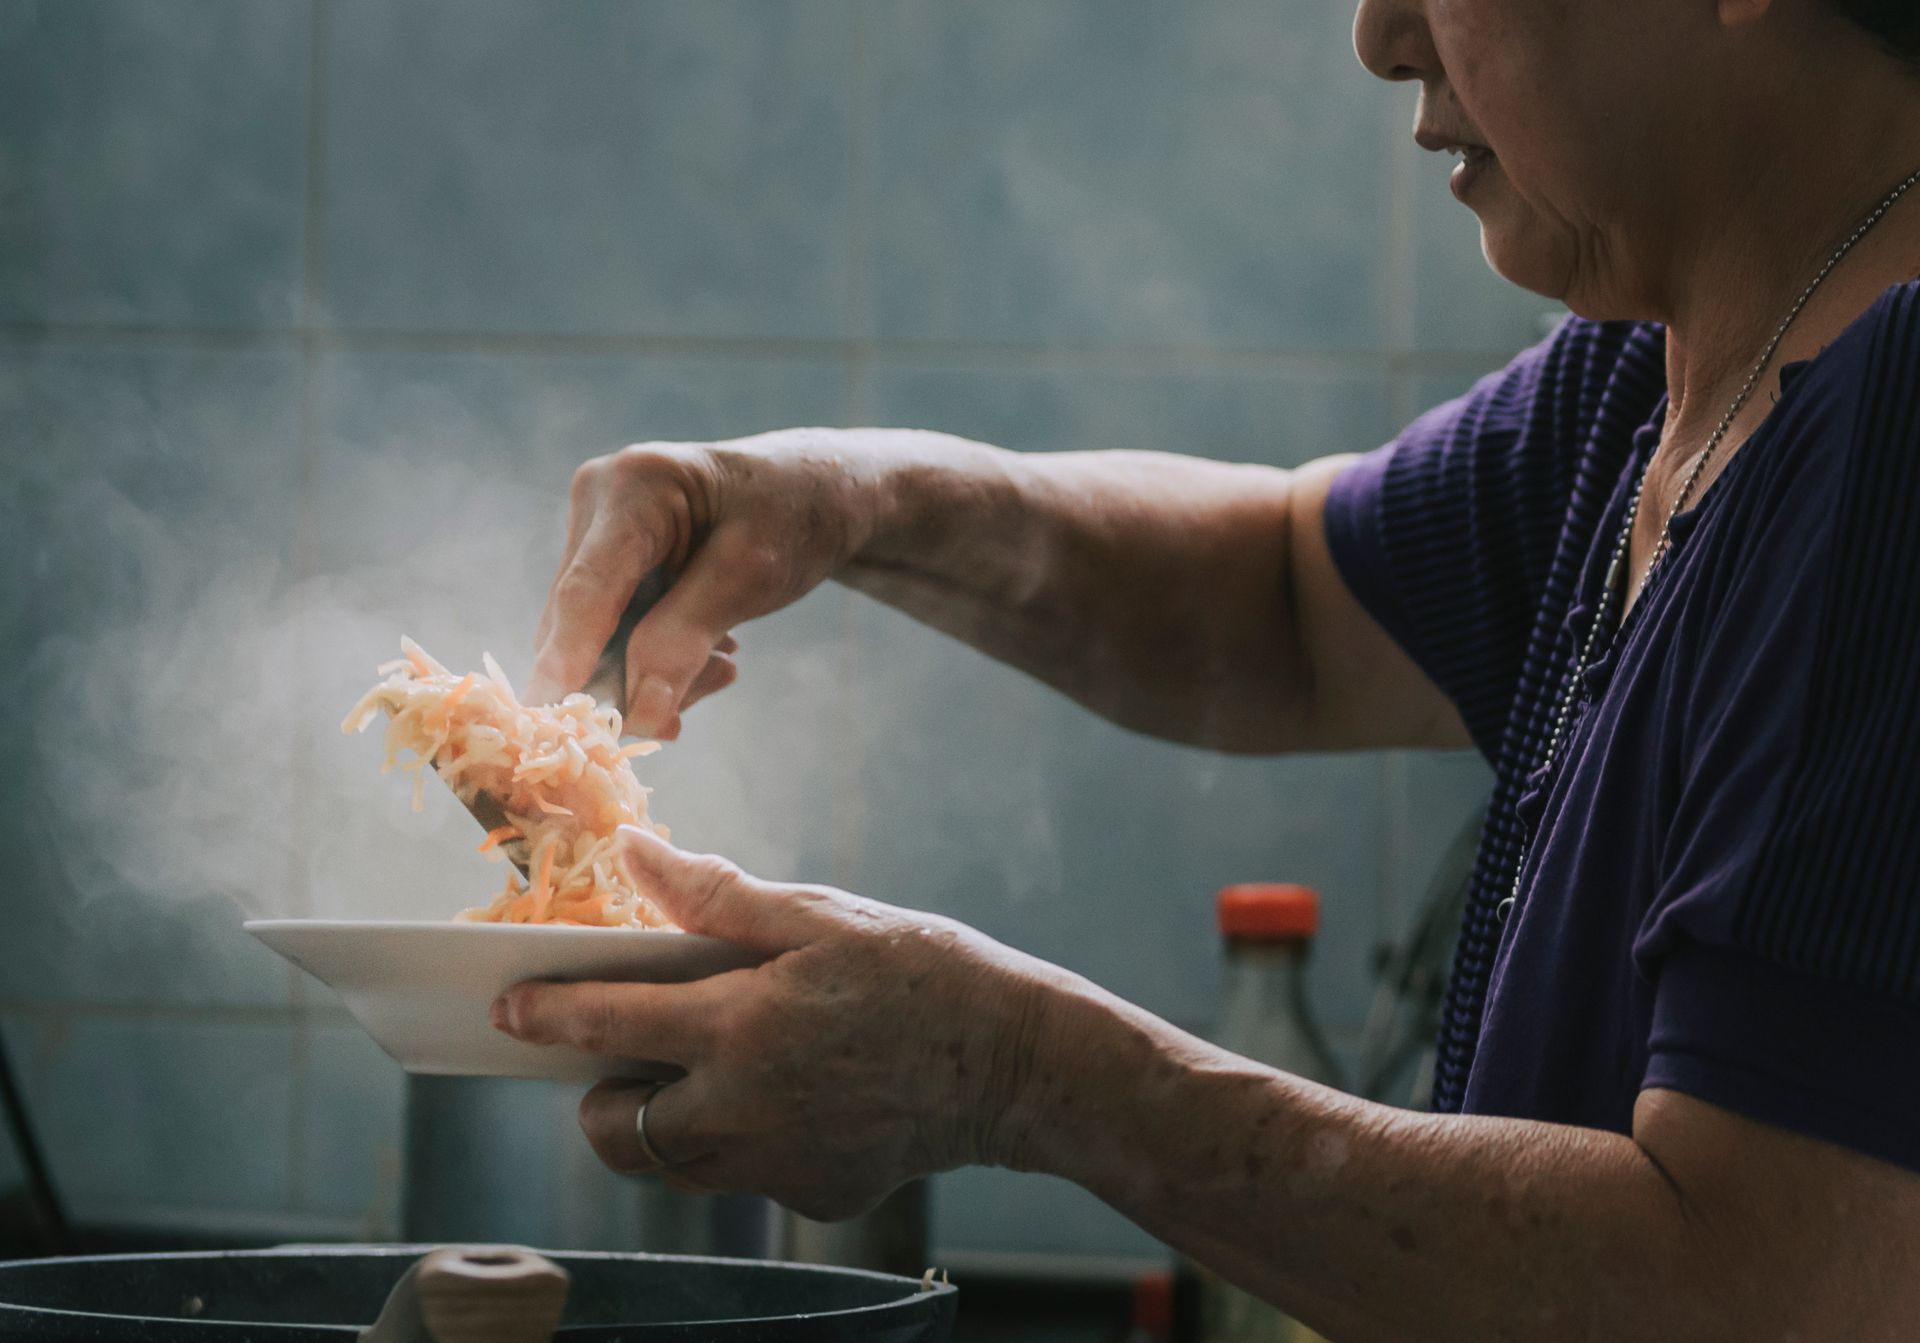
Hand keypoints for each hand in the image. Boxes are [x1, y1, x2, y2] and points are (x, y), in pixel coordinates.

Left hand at [491, 825, 1047, 1220]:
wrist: (1016, 1062)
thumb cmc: (921, 971)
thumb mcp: (819, 916)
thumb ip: (716, 895)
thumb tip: (635, 854)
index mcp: (738, 1026)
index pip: (602, 1025)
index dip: (542, 1015)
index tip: (507, 1009)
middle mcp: (741, 1110)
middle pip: (612, 1129)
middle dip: (602, 1093)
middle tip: (636, 1051)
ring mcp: (774, 1165)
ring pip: (668, 1165)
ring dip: (662, 1123)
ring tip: (711, 1072)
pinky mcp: (811, 1194)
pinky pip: (742, 1177)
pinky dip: (743, 1142)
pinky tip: (798, 1097)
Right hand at [524, 430, 881, 736]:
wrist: (816, 491)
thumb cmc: (794, 517)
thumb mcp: (750, 578)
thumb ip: (687, 640)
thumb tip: (637, 715)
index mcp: (633, 485)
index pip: (588, 587)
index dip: (571, 655)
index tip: (558, 718)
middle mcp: (598, 502)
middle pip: (580, 619)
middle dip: (627, 678)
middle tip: (680, 721)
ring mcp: (597, 532)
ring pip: (593, 636)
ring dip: (650, 672)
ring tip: (722, 668)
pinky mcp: (608, 562)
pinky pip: (611, 632)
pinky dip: (656, 657)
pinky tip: (713, 654)